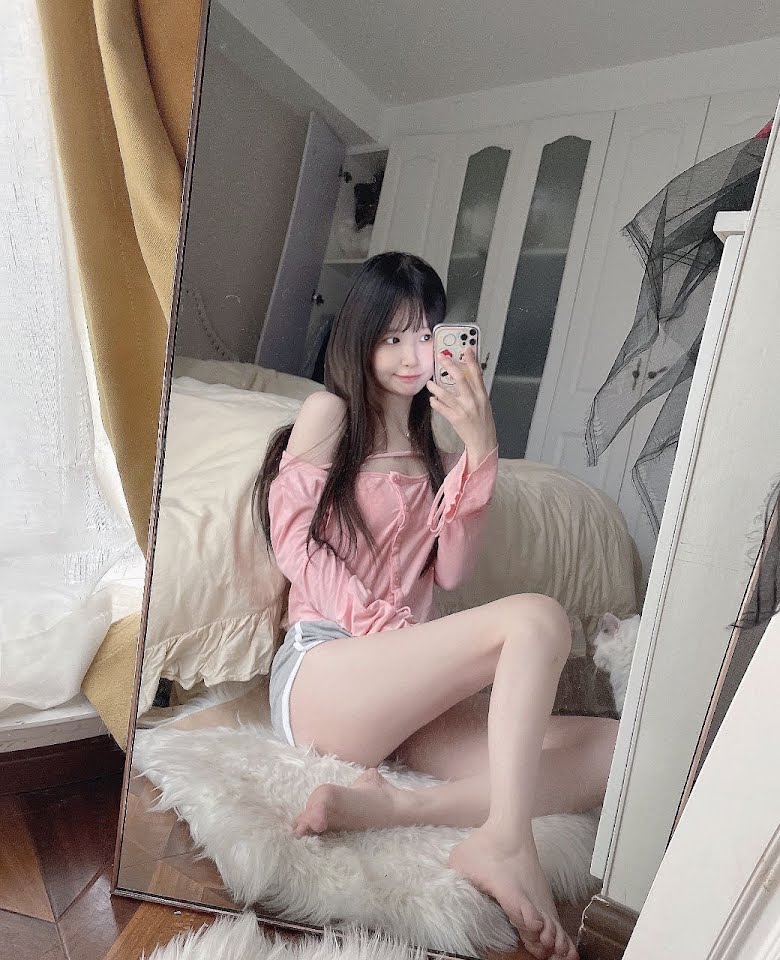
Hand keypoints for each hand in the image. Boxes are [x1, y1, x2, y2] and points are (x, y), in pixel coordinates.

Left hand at [427, 347, 496, 463]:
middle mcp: (474, 401)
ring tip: (429, 383)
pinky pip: (442, 408)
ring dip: (436, 387)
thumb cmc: (484, 423)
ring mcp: (464, 410)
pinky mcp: (456, 419)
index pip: (477, 374)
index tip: (466, 349)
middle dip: (450, 367)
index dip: (471, 360)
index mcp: (482, 396)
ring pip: (447, 394)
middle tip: (441, 358)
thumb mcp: (484, 404)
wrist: (484, 442)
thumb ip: (476, 391)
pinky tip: (432, 400)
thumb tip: (467, 376)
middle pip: (461, 379)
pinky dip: (436, 403)